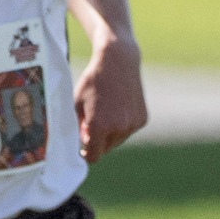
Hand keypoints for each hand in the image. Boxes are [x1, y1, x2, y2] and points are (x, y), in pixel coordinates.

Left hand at [74, 40, 146, 161]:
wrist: (118, 62)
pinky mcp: (142, 119)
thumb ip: (78, 128)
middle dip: (98, 141)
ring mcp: (133, 124)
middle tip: (92, 122)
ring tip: (106, 110)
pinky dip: (123, 125)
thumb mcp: (77, 104)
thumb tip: (85, 144)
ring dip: (111, 133)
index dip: (86, 154)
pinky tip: (119, 106)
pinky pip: (129, 130)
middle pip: (106, 148)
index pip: (94, 156)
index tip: (83, 149)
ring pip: (118, 140)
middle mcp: (119, 128)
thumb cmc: (93, 82)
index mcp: (99, 126)